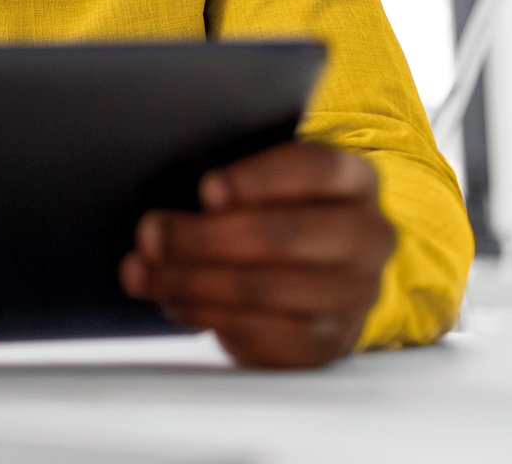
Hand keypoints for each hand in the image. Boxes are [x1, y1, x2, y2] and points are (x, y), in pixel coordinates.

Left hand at [119, 141, 393, 368]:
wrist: (323, 273)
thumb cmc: (278, 210)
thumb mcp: (267, 180)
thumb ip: (232, 183)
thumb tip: (170, 209)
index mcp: (356, 180)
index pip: (315, 170)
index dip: (257, 181)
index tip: (206, 190)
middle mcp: (367, 236)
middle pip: (284, 236)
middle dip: (204, 238)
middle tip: (150, 235)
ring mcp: (355, 294)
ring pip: (265, 291)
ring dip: (191, 283)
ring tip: (143, 274)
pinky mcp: (329, 342)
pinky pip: (263, 336)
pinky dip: (208, 318)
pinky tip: (175, 303)